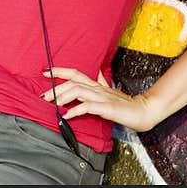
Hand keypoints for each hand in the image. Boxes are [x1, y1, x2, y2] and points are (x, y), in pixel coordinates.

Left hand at [41, 68, 160, 132]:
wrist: (142, 111)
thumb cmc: (124, 103)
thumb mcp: (109, 91)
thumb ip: (101, 82)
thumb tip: (96, 71)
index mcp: (96, 85)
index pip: (75, 73)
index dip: (60, 71)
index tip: (45, 71)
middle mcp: (97, 88)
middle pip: (73, 82)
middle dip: (56, 87)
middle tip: (44, 95)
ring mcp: (102, 97)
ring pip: (78, 90)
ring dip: (63, 97)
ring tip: (53, 104)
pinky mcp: (107, 108)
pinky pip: (88, 106)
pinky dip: (75, 110)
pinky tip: (67, 116)